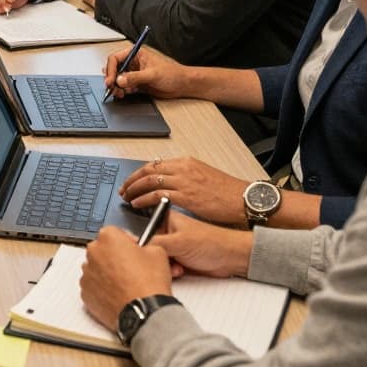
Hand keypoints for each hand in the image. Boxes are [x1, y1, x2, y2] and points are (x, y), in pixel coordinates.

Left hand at [78, 226, 172, 330]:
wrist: (144, 311)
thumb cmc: (148, 283)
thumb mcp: (158, 251)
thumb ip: (146, 244)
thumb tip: (145, 248)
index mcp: (108, 237)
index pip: (115, 232)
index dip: (127, 241)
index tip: (134, 250)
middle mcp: (93, 253)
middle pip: (103, 250)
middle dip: (115, 256)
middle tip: (131, 268)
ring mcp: (87, 274)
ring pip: (97, 269)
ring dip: (108, 273)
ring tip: (126, 284)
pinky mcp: (85, 293)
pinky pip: (94, 287)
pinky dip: (103, 289)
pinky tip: (119, 294)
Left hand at [119, 156, 248, 225]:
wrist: (243, 199)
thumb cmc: (227, 192)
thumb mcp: (203, 176)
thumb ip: (185, 176)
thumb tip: (168, 183)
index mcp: (186, 162)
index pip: (154, 164)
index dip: (139, 173)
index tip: (131, 181)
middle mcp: (183, 168)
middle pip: (147, 171)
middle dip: (131, 180)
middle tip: (123, 189)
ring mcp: (184, 181)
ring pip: (149, 182)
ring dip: (134, 190)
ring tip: (127, 198)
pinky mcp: (186, 196)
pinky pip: (157, 195)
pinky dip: (144, 200)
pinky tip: (138, 204)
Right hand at [149, 210, 253, 278]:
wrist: (231, 258)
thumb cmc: (212, 242)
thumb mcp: (178, 242)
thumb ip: (154, 243)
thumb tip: (135, 246)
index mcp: (165, 219)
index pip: (143, 228)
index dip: (141, 241)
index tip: (142, 252)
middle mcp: (167, 232)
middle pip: (148, 246)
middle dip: (154, 258)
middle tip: (163, 261)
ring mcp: (173, 246)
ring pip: (156, 259)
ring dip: (164, 266)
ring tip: (175, 267)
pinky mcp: (178, 259)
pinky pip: (165, 267)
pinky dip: (170, 272)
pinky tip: (179, 271)